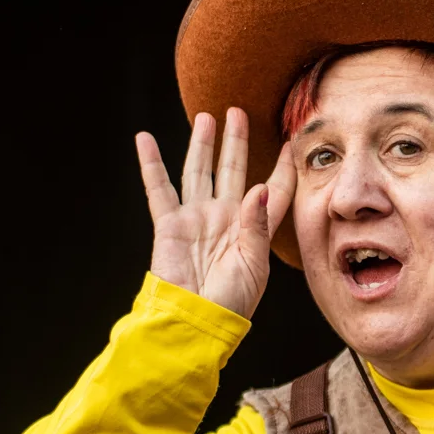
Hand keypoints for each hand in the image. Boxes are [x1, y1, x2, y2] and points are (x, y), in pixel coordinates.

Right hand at [136, 108, 295, 320]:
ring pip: (199, 171)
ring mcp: (196, 218)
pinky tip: (144, 138)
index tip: (289, 143)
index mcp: (252, 229)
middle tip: (239, 112)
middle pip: (232, 170)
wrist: (196, 321)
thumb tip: (260, 188)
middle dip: (236, 141)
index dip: (282, 168)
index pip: (272, 190)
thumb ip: (257, 226)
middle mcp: (225, 218)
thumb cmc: (231, 303)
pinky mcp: (169, 224)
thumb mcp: (255, 266)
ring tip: (206, 117)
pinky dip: (151, 163)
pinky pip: (158, 188)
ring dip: (202, 144)